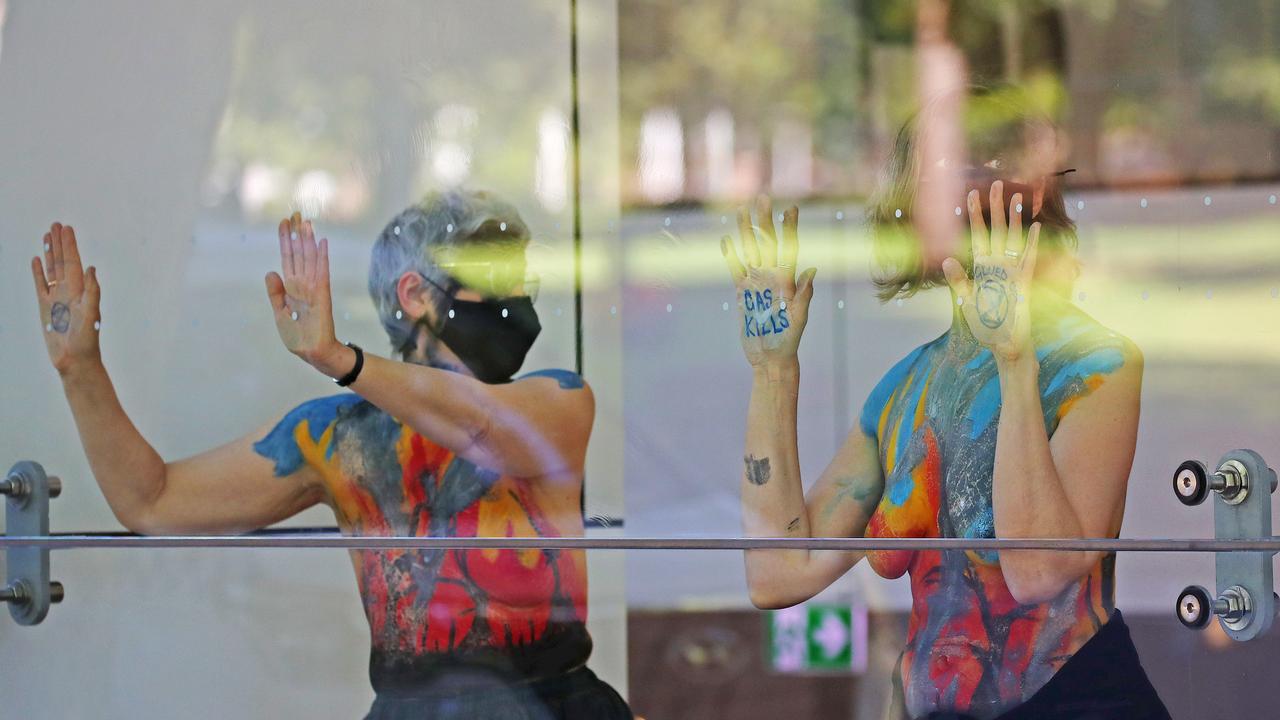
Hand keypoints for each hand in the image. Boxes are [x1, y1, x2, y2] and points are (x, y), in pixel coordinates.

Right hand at [31, 223, 101, 376]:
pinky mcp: (46, 307)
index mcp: (80, 290)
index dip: (70, 245)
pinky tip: (36, 260)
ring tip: (47, 236)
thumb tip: (91, 268)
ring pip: (51, 269)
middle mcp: (69, 291)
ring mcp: (56, 298)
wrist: (75, 359)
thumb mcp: (92, 314)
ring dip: (49, 253)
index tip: (67, 228)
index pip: (74, 262)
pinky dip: (38, 272)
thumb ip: (92, 292)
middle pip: (62, 261)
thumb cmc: (87, 340)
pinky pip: (40, 285)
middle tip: (56, 224)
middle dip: (60, 243)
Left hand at [265, 212, 340, 369]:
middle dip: (297, 234)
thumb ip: (275, 293)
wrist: (313, 352)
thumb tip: (270, 271)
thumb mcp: (280, 313)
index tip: (284, 223)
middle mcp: (303, 284)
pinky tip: (323, 243)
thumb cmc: (298, 336)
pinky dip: (322, 258)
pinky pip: (322, 272)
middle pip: (299, 253)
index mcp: (291, 288)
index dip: (285, 241)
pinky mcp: (322, 295)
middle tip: (296, 213)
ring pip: (309, 258)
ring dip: (308, 240)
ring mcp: (313, 288)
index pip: (288, 258)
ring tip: (306, 222)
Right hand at [720, 195, 816, 367]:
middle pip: (767, 244)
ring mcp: (756, 284)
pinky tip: (727, 240)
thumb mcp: (798, 320)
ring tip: (741, 210)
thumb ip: (803, 296)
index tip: (792, 209)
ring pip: (749, 251)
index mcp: (787, 281)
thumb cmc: (788, 341)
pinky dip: (731, 255)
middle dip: (765, 221)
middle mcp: (772, 277)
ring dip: (746, 231)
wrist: (770, 358)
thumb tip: (812, 271)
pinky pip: (735, 269)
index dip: (790, 229)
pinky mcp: (742, 293)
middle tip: (763, 197)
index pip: (789, 249)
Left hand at [942, 181, 1039, 362]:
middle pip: (996, 231)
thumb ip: (959, 281)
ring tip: (1017, 196)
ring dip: (1015, 219)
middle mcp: (998, 267)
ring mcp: (1013, 273)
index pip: (977, 236)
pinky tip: (1035, 227)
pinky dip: (1032, 244)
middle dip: (994, 208)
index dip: (973, 216)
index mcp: (982, 270)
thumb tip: (947, 259)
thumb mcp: (968, 303)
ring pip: (1014, 239)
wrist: (1006, 347)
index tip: (968, 194)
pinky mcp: (1025, 285)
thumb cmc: (987, 328)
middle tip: (995, 182)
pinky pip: (1029, 260)